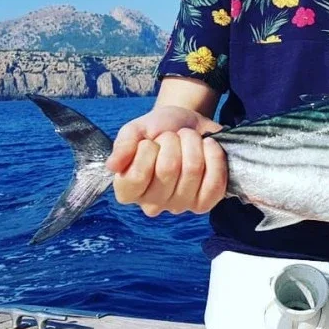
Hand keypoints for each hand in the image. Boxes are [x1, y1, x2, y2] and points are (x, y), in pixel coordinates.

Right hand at [106, 105, 227, 216]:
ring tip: (189, 139)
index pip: (135, 177)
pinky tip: (208, 146)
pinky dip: (214, 156)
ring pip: (193, 171)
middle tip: (173, 136)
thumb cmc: (158, 129)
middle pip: (167, 170)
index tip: (150, 141)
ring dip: (193, 143)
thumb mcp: (136, 129)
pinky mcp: (205, 202)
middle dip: (172, 141)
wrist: (188, 123)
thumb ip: (123, 144)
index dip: (146, 150)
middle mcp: (153, 204)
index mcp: (129, 190)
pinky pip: (215, 183)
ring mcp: (181, 205)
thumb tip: (113, 166)